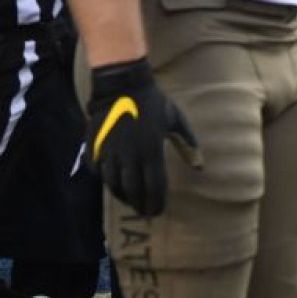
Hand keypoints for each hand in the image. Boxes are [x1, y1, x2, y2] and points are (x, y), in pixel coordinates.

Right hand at [86, 58, 202, 217]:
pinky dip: (106, 180)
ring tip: (131, 200)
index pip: (154, 186)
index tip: (159, 211)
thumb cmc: (153, 103)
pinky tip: (114, 183)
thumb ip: (188, 145)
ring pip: (113, 184)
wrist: (121, 85)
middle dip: (139, 204)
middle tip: (145, 212)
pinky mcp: (94, 147)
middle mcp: (129, 156)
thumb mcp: (176, 121)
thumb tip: (201, 167)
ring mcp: (110, 152)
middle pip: (133, 190)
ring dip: (122, 195)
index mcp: (151, 150)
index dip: (156, 202)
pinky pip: (98, 171)